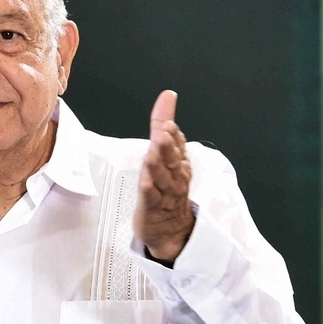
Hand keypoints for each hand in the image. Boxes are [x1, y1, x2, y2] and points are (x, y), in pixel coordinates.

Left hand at [135, 90, 194, 262]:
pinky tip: (144, 183)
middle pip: (172, 159)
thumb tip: (168, 95)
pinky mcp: (153, 208)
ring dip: (157, 166)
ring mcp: (165, 193)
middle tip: (163, 133)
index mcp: (179, 161)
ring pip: (162, 178)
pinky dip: (149, 191)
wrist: (171, 228)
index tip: (167, 123)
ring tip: (152, 155)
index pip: (177, 144)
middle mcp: (175, 175)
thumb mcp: (165, 152)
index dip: (172, 135)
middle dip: (167, 146)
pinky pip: (152, 198)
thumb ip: (163, 123)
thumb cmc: (167, 186)